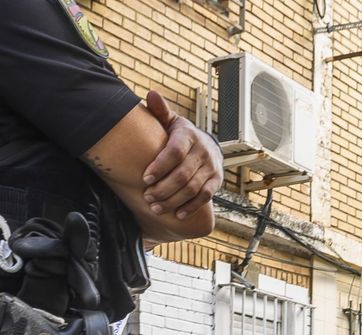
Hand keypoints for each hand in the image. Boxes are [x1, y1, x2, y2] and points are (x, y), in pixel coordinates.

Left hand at [142, 90, 223, 221]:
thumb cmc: (180, 136)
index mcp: (188, 135)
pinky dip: (191, 207)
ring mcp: (211, 167)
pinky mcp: (216, 181)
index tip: (145, 178)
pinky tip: (177, 214)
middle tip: (147, 198)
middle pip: (183, 174)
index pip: (175, 152)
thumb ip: (160, 112)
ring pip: (192, 188)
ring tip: (156, 208)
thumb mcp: (171, 122)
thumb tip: (151, 94)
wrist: (206, 146)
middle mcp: (202, 151)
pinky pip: (204, 196)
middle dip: (164, 188)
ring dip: (173, 200)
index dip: (160, 166)